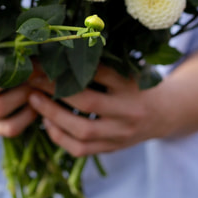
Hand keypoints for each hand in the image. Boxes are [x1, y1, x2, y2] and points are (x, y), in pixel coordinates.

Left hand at [28, 65, 161, 156]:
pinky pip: (82, 149)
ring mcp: (120, 133)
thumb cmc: (137, 84)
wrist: (163, 113)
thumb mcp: (126, 68)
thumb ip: (101, 62)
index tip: (47, 58)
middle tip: (34, 79)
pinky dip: (60, 138)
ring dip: (53, 115)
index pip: (98, 72)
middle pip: (88, 102)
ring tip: (34, 100)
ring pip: (83, 130)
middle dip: (56, 90)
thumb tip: (63, 48)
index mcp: (130, 84)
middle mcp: (128, 110)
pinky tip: (47, 123)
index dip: (70, 66)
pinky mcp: (112, 148)